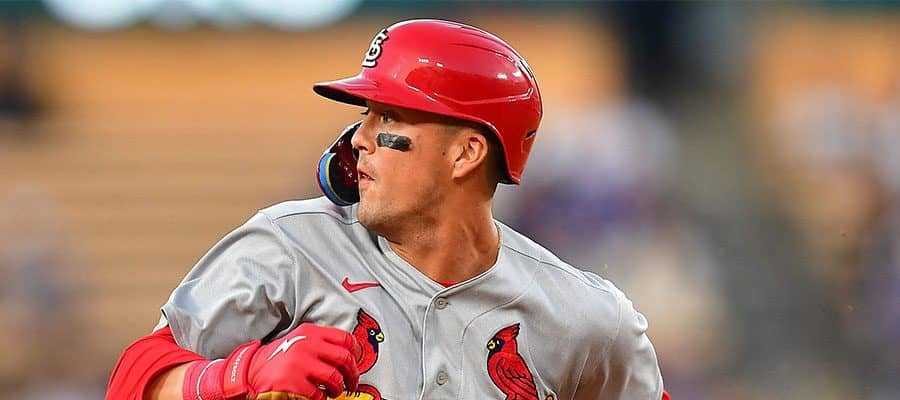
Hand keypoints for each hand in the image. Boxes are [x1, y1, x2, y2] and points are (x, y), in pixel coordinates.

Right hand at [184, 323, 361, 399]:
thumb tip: (350, 355)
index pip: (345, 339)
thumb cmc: (278, 359)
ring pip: (335, 378)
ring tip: (333, 391)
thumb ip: (321, 343)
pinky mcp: (293, 383)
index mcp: (310, 332)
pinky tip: (315, 395)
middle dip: (353, 374)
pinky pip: (319, 394)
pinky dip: (321, 398)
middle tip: (351, 383)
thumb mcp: (299, 342)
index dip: (356, 352)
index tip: (357, 362)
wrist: (250, 372)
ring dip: (338, 389)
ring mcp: (299, 363)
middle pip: (344, 359)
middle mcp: (305, 345)